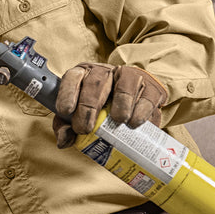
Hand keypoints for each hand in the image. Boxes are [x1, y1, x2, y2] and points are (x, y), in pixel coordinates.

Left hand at [52, 63, 166, 148]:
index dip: (67, 92)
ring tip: (117, 121)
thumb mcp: (79, 118)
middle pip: (96, 82)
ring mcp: (129, 77)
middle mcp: (105, 72)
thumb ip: (66, 128)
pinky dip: (141, 110)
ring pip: (125, 84)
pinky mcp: (151, 88)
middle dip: (88, 106)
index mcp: (83, 76)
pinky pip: (147, 96)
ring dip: (120, 104)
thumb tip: (63, 141)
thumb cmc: (98, 112)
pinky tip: (134, 122)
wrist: (132, 108)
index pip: (72, 77)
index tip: (65, 110)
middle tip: (85, 128)